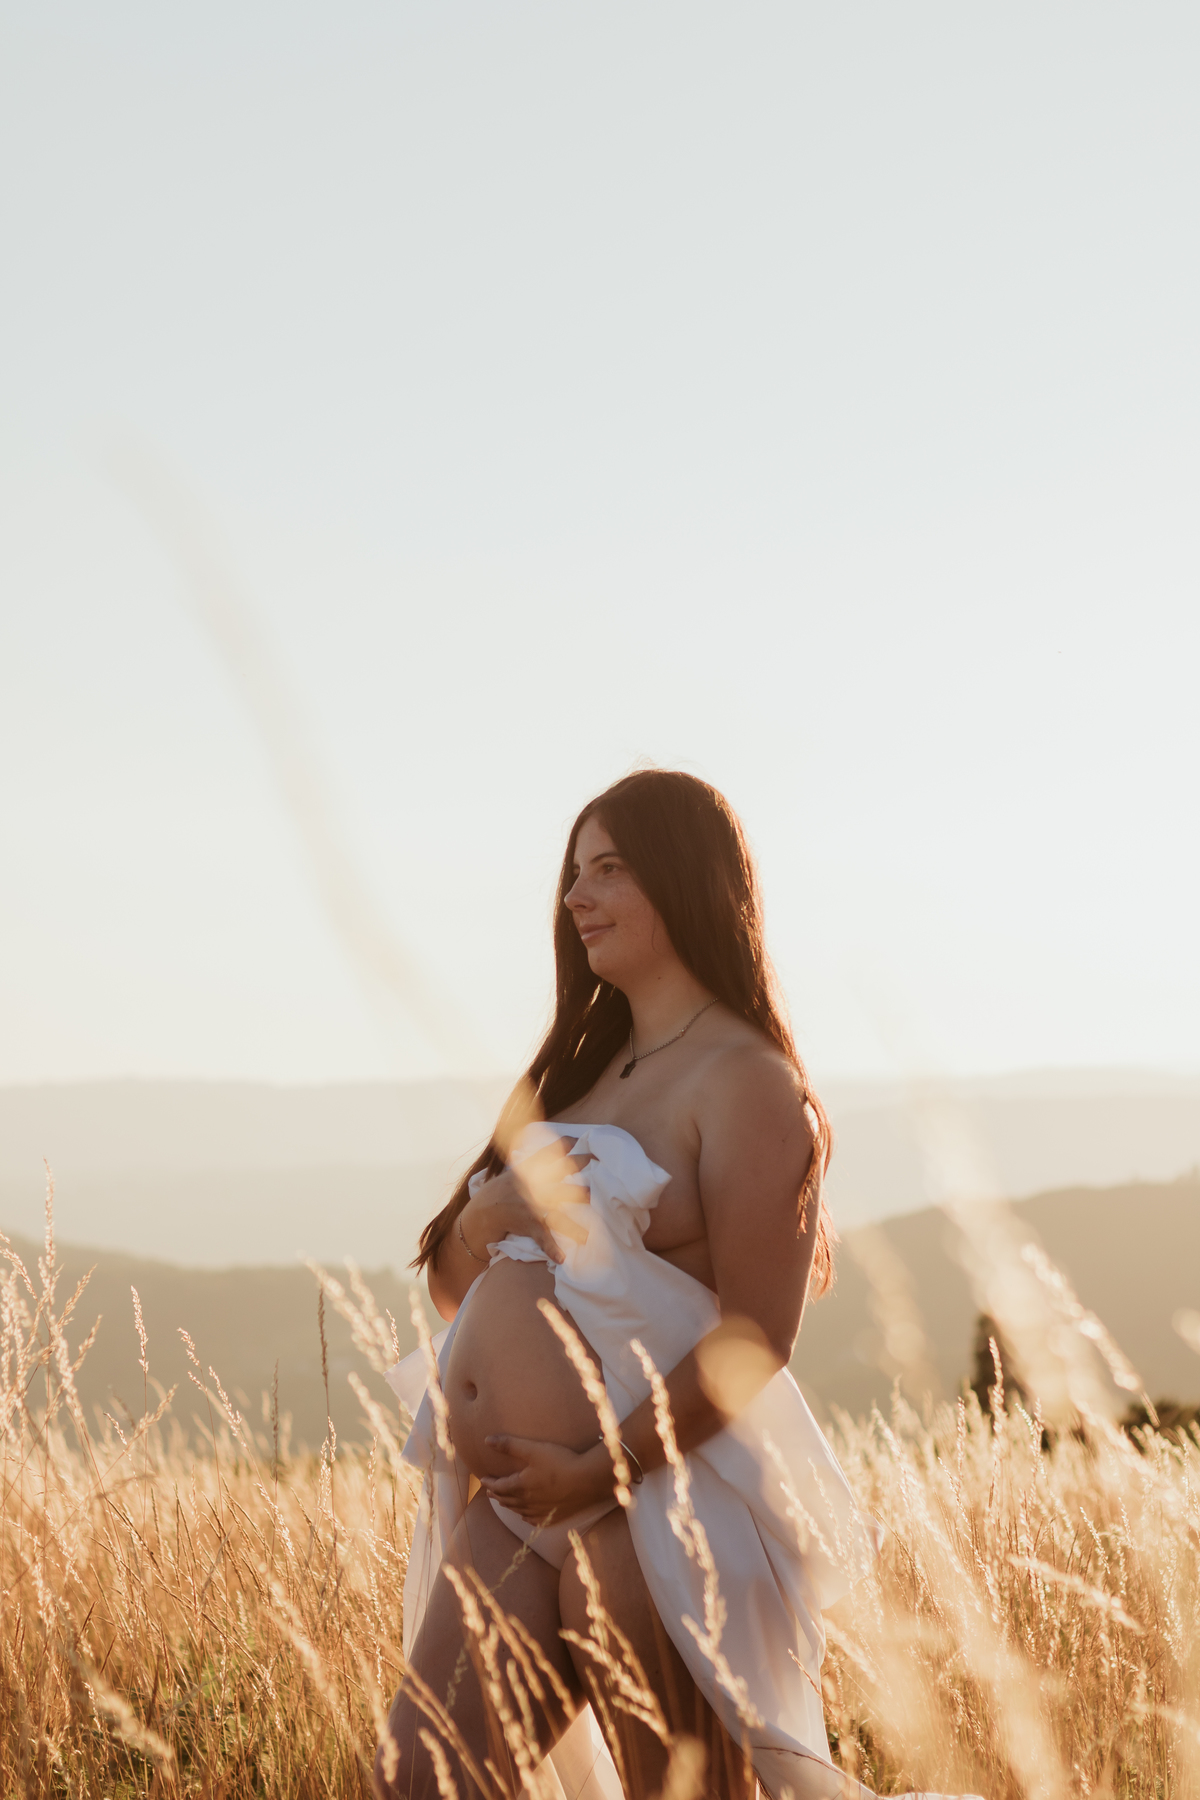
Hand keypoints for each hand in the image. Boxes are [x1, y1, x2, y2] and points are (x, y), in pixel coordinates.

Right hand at [458, 1138, 591, 1266]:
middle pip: (562, 1185)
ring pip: (558, 1216)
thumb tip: (564, 1145)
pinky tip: (561, 1258)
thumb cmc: (503, 1190)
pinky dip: (550, 1248)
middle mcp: (533, 1186)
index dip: (569, 1147)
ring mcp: (532, 1207)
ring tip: (587, 1235)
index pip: (551, 1153)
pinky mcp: (529, 1224)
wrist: (482, 1212)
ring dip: (573, 1226)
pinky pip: (542, 1238)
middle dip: (582, 1189)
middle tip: (596, 1191)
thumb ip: (538, 1159)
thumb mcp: (518, 1170)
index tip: (587, 1148)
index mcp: (531, 1170)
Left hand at [480, 1435, 612, 1521]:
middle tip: (490, 1492)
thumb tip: (487, 1440)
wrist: (586, 1480)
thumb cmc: (560, 1462)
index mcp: (521, 1486)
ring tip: (504, 1503)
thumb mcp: (533, 1449)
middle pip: (507, 1500)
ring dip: (509, 1506)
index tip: (483, 1479)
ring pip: (519, 1511)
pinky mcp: (554, 1516)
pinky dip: (526, 1517)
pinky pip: (535, 1520)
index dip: (490, 1483)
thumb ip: (509, 1445)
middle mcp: (528, 1502)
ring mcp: (541, 1511)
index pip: (499, 1487)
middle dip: (497, 1495)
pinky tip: (526, 1516)